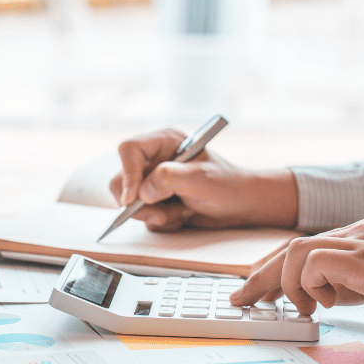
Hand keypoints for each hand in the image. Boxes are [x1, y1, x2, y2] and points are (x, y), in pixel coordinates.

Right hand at [108, 127, 297, 230]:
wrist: (241, 206)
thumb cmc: (228, 185)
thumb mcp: (201, 179)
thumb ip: (170, 179)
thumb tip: (142, 191)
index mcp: (163, 141)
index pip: (129, 149)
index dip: (127, 173)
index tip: (133, 198)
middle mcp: (153, 159)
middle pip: (121, 179)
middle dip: (140, 203)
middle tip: (162, 214)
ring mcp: (152, 181)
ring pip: (129, 202)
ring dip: (154, 214)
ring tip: (182, 211)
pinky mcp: (155, 200)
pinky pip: (142, 216)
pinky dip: (161, 221)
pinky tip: (182, 214)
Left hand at [229, 217, 363, 346]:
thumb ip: (360, 281)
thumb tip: (330, 294)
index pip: (305, 245)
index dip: (275, 267)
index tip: (257, 288)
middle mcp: (358, 231)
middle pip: (289, 245)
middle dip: (259, 275)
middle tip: (241, 299)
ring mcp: (361, 241)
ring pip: (294, 251)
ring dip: (285, 284)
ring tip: (299, 310)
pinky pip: (312, 263)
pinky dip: (308, 286)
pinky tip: (324, 304)